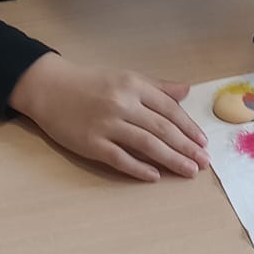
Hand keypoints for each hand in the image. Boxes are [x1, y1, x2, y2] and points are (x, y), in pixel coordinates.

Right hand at [7, 50, 208, 181]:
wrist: (50, 88)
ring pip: (146, 144)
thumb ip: (156, 86)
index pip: (169, 109)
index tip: (202, 142)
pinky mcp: (91, 143)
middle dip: (186, 147)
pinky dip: (139, 168)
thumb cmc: (90, 83)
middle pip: (162, 129)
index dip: (188, 127)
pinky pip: (120, 158)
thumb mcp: (125, 76)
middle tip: (203, 162)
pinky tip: (155, 176)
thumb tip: (186, 91)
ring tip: (188, 171)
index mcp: (133, 85)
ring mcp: (106, 124)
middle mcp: (122, 103)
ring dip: (171, 159)